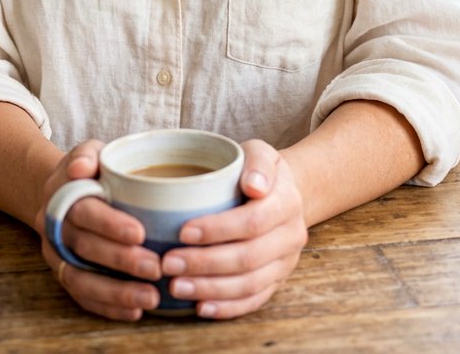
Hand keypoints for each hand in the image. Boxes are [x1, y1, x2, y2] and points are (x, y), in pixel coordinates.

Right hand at [36, 139, 162, 321]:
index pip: (84, 210)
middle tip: (156, 267)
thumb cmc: (88, 170)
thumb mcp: (89, 151)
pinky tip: (135, 310)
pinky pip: (83, 296)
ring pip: (81, 279)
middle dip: (121, 260)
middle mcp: (55, 228)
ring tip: (150, 297)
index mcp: (61, 195)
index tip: (140, 233)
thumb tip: (81, 167)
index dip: (109, 224)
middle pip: (86, 248)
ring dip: (117, 292)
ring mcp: (57, 255)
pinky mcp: (64, 275)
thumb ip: (88, 154)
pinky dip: (107, 307)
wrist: (58, 191)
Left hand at [160, 138, 306, 319]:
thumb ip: (257, 162)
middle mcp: (291, 236)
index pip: (252, 221)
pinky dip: (227, 307)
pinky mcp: (277, 281)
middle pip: (248, 258)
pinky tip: (200, 307)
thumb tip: (254, 185)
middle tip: (168, 264)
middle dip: (205, 264)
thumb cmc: (258, 169)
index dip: (217, 230)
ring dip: (210, 289)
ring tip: (176, 287)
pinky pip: (254, 300)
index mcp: (287, 202)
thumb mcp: (260, 151)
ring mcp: (285, 262)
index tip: (182, 232)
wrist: (284, 192)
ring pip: (250, 285)